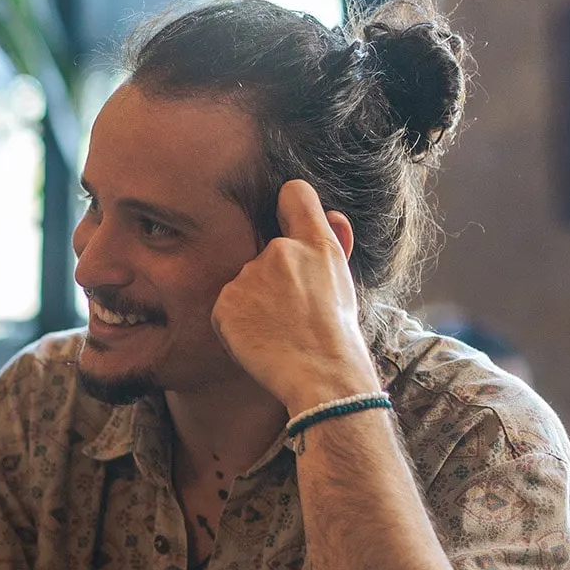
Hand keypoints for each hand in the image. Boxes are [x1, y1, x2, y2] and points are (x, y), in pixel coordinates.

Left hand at [211, 179, 380, 412]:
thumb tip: (332, 213)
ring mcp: (249, 276)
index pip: (294, 194)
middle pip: (266, 251)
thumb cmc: (336, 333)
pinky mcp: (225, 301)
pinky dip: (237, 321)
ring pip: (245, 281)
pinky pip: (227, 306)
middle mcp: (280, 252)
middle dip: (274, 276)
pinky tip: (259, 337)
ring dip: (255, 300)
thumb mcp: (343, 282)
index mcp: (316, 245)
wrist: (321, 375)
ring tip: (277, 328)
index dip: (288, 203)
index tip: (284, 216)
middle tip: (292, 310)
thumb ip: (334, 242)